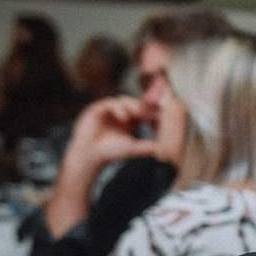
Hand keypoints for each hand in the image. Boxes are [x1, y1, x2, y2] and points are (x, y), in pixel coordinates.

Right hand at [44, 96, 158, 237]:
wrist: (90, 155)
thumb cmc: (112, 153)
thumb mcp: (133, 148)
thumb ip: (146, 145)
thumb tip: (165, 151)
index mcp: (130, 120)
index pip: (143, 110)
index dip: (152, 110)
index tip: (162, 114)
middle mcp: (120, 113)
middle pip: (135, 102)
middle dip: (145, 105)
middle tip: (154, 109)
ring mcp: (109, 109)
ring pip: (125, 100)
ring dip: (133, 106)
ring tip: (139, 115)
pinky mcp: (97, 109)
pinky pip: (111, 103)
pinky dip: (119, 109)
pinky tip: (125, 118)